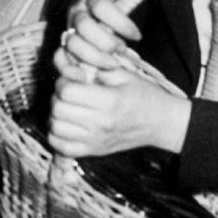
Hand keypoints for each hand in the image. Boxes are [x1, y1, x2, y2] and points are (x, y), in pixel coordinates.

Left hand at [48, 69, 190, 158]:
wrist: (162, 123)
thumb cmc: (144, 95)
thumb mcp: (125, 74)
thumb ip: (97, 68)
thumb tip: (71, 66)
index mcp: (109, 101)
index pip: (67, 92)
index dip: (64, 81)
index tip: (72, 79)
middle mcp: (100, 123)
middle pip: (58, 110)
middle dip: (57, 96)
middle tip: (68, 92)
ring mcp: (96, 140)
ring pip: (55, 129)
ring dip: (55, 116)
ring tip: (67, 108)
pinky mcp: (95, 151)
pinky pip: (62, 148)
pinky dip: (57, 136)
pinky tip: (67, 125)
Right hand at [55, 0, 139, 81]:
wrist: (86, 10)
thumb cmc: (107, 3)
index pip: (100, 5)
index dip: (120, 21)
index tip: (137, 35)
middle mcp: (75, 13)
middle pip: (84, 26)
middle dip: (106, 41)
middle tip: (123, 50)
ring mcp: (67, 31)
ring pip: (72, 44)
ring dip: (94, 58)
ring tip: (113, 65)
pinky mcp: (62, 48)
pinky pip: (59, 59)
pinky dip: (70, 70)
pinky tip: (88, 77)